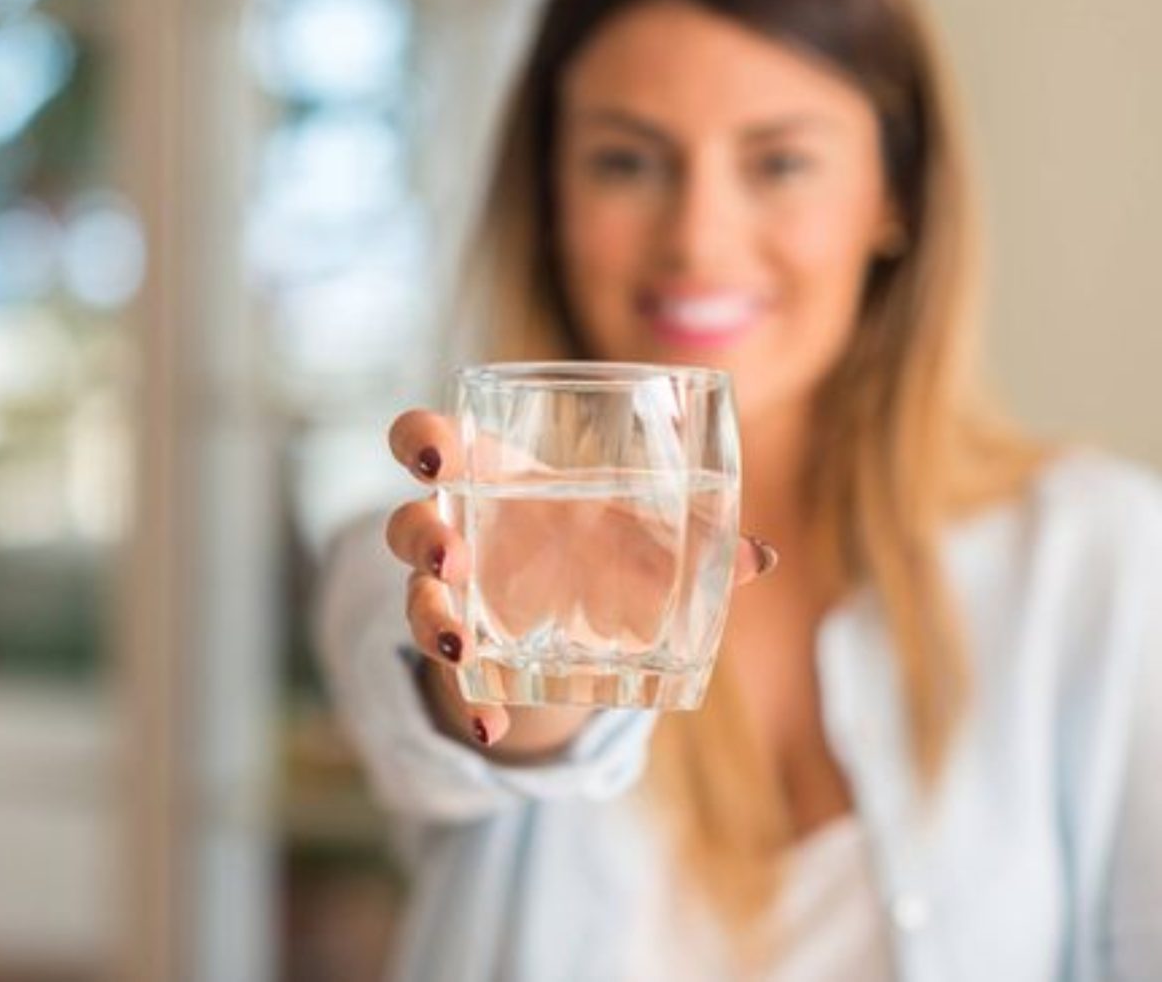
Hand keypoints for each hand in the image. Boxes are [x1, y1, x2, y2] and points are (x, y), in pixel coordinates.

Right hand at [384, 408, 778, 760]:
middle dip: (421, 538)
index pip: (424, 442)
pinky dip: (469, 704)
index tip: (439, 461)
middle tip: (455, 558)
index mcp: (488, 476)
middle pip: (406, 523)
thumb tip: (762, 557)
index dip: (419, 443)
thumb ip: (691, 544)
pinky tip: (491, 727)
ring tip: (463, 645)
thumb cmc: (596, 542)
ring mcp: (449, 594)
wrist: (572, 611)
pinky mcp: (461, 650)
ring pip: (415, 598)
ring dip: (432, 620)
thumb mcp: (636, 538)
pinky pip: (450, 677)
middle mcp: (455, 530)